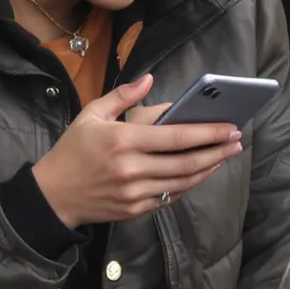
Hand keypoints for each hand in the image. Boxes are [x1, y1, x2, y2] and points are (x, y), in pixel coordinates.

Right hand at [31, 73, 242, 227]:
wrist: (52, 195)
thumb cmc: (73, 150)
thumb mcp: (91, 115)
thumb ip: (123, 96)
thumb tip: (150, 79)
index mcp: (122, 141)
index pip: (175, 137)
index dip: (207, 133)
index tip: (229, 126)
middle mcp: (131, 169)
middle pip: (186, 162)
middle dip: (217, 150)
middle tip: (237, 140)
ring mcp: (134, 192)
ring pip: (183, 182)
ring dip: (208, 168)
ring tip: (225, 154)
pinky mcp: (134, 210)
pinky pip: (169, 197)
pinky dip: (189, 184)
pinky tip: (201, 171)